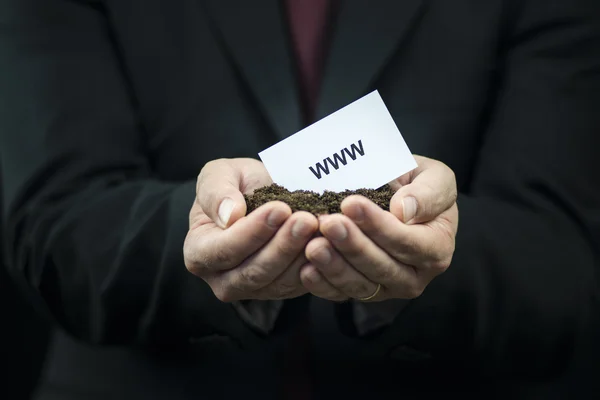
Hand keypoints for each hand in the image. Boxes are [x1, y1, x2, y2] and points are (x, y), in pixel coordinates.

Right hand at [184, 158, 317, 301]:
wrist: (262, 195)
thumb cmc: (235, 185)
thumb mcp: (219, 174)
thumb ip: (216, 191)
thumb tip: (229, 216)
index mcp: (199, 252)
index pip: (224, 250)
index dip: (252, 232)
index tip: (279, 209)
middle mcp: (222, 280)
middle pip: (254, 272)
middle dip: (283, 245)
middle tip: (307, 220)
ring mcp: (253, 290)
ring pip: (280, 281)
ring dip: (302, 255)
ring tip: (321, 226)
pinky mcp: (281, 291)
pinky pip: (299, 285)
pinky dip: (316, 264)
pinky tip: (328, 241)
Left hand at [300, 155, 457, 301]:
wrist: (395, 196)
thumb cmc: (416, 185)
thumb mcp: (434, 177)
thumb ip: (428, 193)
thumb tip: (405, 211)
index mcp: (437, 248)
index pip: (408, 242)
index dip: (379, 226)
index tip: (351, 203)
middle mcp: (414, 276)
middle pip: (382, 267)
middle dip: (353, 246)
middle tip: (328, 223)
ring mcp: (386, 288)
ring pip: (360, 285)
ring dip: (334, 267)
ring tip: (313, 245)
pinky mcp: (361, 292)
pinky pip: (341, 294)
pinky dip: (322, 284)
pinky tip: (306, 269)